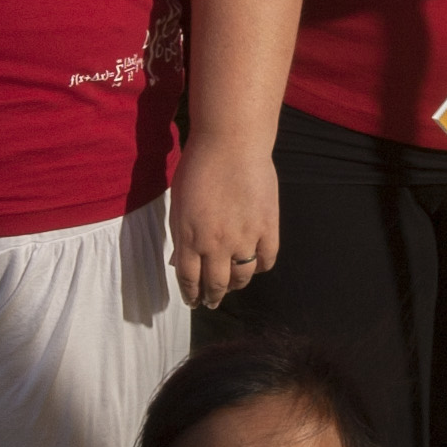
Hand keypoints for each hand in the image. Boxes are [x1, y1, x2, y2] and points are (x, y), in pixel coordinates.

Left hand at [170, 132, 277, 307]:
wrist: (231, 143)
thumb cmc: (198, 166)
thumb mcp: (178, 202)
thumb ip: (180, 234)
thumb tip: (182, 260)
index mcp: (189, 238)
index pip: (189, 279)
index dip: (191, 294)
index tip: (192, 301)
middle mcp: (216, 245)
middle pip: (215, 284)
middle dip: (212, 298)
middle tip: (212, 302)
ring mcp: (244, 239)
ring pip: (241, 277)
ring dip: (236, 285)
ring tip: (233, 285)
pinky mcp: (268, 229)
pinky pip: (266, 260)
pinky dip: (260, 267)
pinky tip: (255, 265)